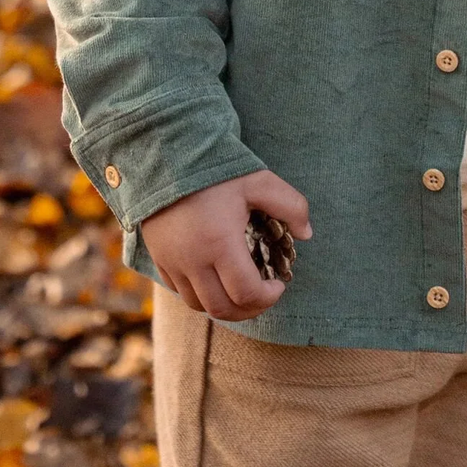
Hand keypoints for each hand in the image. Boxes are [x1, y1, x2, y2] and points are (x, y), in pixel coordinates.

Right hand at [141, 169, 311, 319]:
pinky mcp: (159, 258)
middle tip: (264, 295)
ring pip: (199, 305)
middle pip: (222, 308)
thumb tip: (307, 234)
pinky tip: (216, 280)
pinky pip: (179, 292)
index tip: (278, 285)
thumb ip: (291, 205)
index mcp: (220, 242)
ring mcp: (172, 262)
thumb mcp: (259, 181)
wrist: (168, 156)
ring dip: (225, 305)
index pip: (246, 293)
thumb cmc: (217, 170)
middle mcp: (192, 260)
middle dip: (249, 309)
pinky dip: (201, 295)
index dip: (268, 298)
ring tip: (242, 291)